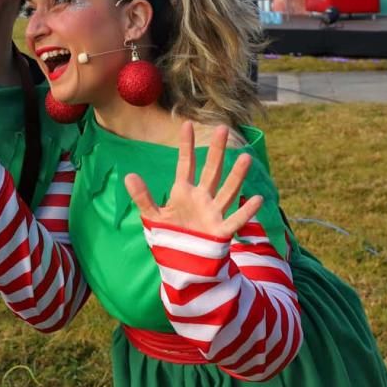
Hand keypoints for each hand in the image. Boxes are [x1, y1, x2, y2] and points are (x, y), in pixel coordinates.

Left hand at [125, 122, 262, 238]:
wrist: (183, 262)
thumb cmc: (170, 236)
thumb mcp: (153, 216)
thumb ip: (143, 197)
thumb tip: (128, 176)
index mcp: (184, 192)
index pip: (186, 165)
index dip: (186, 146)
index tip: (187, 124)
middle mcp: (202, 198)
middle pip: (211, 171)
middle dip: (216, 151)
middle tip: (223, 128)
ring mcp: (213, 213)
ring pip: (227, 191)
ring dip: (236, 176)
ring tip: (246, 157)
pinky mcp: (220, 232)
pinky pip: (235, 220)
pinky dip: (246, 212)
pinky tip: (258, 199)